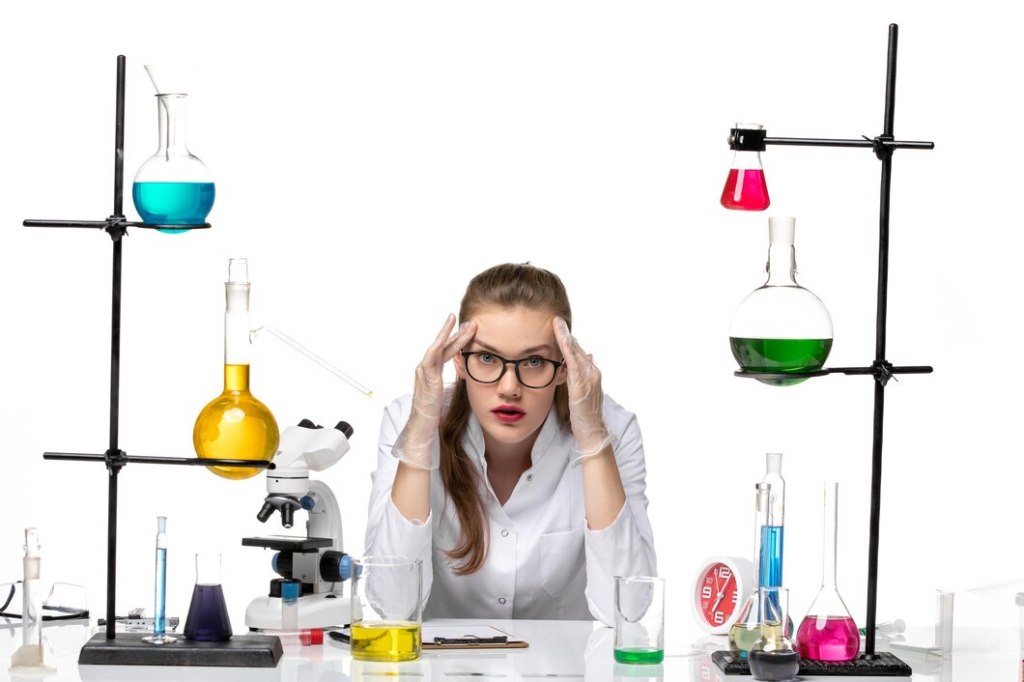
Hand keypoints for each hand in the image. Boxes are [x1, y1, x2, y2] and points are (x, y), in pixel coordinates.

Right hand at [393, 314, 476, 468]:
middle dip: (457, 332)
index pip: (448, 351)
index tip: (470, 329)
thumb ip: (454, 384)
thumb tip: (468, 378)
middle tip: (471, 321)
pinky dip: (437, 346)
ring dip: (449, 334)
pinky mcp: (425, 379)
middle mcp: (426, 369)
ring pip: (437, 347)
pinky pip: (430, 358)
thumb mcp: (447, 395)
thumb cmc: (433, 415)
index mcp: (433, 372)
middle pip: (443, 346)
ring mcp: (424, 372)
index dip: (459, 340)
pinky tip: (444, 338)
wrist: (421, 428)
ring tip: (459, 322)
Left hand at [553, 317, 611, 460]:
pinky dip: (568, 352)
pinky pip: (574, 365)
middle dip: (566, 334)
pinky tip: (562, 342)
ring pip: (576, 353)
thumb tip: (586, 357)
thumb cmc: (585, 416)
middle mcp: (593, 373)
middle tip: (556, 319)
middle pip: (578, 349)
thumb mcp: (581, 393)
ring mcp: (589, 379)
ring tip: (557, 323)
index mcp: (591, 374)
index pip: (578, 352)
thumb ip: (581, 376)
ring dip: (566, 338)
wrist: (593, 433)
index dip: (569, 339)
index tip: (559, 326)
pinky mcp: (582, 387)